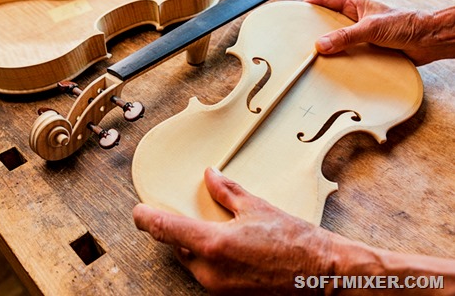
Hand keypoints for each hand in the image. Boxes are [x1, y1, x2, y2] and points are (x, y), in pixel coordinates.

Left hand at [133, 167, 334, 294]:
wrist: (322, 273)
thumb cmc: (294, 240)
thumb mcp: (256, 208)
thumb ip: (226, 192)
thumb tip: (210, 176)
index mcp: (214, 244)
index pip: (166, 229)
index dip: (146, 218)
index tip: (138, 212)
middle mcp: (210, 270)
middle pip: (178, 246)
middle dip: (181, 231)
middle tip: (194, 214)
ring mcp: (218, 288)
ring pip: (192, 261)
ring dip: (196, 245)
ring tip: (220, 231)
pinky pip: (207, 274)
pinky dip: (210, 259)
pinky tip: (231, 249)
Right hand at [306, 0, 454, 64]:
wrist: (429, 40)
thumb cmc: (407, 24)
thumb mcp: (371, 28)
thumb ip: (345, 36)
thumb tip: (321, 44)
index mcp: (357, 4)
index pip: (327, 0)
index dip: (311, 4)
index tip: (296, 11)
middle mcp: (357, 19)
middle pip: (329, 22)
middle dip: (315, 29)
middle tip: (301, 38)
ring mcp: (362, 34)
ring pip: (338, 40)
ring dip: (329, 47)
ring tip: (314, 55)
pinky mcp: (368, 49)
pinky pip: (349, 54)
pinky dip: (341, 60)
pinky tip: (334, 66)